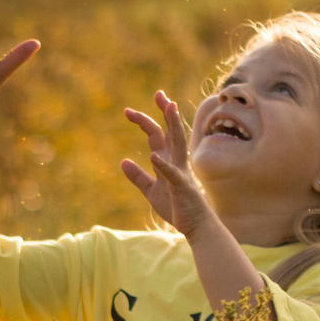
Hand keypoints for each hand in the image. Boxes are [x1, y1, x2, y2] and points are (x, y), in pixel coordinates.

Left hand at [120, 91, 219, 238]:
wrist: (196, 226)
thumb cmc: (176, 208)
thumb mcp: (151, 191)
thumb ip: (138, 177)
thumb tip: (123, 162)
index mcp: (169, 161)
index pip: (158, 135)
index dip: (145, 121)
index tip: (130, 111)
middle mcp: (177, 162)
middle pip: (170, 131)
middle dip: (165, 112)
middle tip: (158, 93)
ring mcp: (181, 172)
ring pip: (178, 143)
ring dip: (174, 125)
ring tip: (169, 107)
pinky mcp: (181, 187)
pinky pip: (172, 173)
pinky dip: (163, 164)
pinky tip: (153, 156)